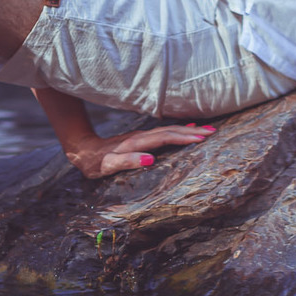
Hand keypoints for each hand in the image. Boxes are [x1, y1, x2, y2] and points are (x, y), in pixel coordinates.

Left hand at [67, 122, 215, 179]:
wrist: (83, 150)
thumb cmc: (95, 162)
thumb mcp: (107, 166)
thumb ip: (128, 162)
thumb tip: (150, 159)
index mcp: (136, 143)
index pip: (165, 138)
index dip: (183, 137)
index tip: (202, 138)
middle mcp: (141, 137)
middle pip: (170, 131)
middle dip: (192, 131)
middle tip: (213, 132)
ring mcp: (142, 136)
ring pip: (169, 130)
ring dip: (188, 130)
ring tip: (207, 130)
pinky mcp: (141, 139)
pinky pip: (164, 133)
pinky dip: (178, 131)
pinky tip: (187, 130)